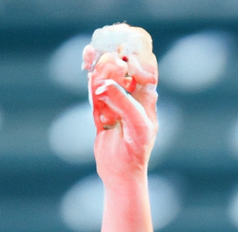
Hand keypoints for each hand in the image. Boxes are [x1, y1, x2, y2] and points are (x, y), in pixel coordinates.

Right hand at [84, 39, 157, 185]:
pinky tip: (90, 74)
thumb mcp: (138, 125)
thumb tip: (106, 84)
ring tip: (93, 59)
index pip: (145, 72)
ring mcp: (115, 105)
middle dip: (113, 60)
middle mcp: (132, 100)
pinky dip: (93, 84)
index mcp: (147, 102)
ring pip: (106, 80)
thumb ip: (125, 102)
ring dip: (100, 70)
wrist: (121, 172)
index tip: (126, 55)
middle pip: (122, 72)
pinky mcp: (100, 112)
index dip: (137, 60)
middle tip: (104, 53)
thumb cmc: (137, 149)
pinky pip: (95, 93)